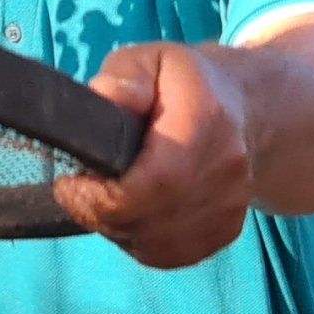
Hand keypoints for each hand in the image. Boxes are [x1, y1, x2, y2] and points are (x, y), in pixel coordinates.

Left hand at [54, 42, 254, 267]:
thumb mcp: (146, 59)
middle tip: (75, 191)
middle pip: (153, 220)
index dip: (107, 195)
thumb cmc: (177, 82)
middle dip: (100, 212)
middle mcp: (226, 171)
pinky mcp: (226, 231)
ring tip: (101, 198)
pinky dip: (138, 242)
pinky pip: (170, 254)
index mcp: (205, 121)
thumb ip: (124, 77)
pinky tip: (127, 214)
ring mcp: (231, 206)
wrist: (244, 109)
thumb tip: (106, 97)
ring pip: (158, 244)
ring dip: (116, 229)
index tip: (69, 183)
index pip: (160, 180)